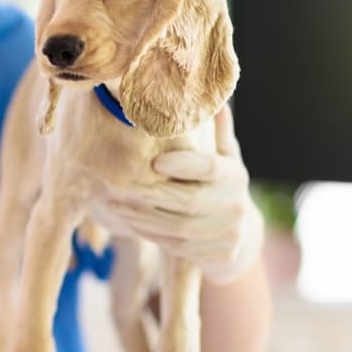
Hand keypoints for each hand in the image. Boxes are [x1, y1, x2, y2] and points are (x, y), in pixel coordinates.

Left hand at [107, 107, 263, 282]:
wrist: (238, 239)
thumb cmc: (218, 186)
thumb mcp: (221, 156)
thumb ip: (213, 129)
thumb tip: (207, 95)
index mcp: (235, 176)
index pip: (211, 168)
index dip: (184, 164)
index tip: (154, 162)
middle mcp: (236, 205)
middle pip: (190, 200)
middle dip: (152, 194)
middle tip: (119, 186)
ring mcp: (228, 233)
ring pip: (177, 227)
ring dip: (142, 217)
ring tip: (113, 205)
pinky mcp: (216, 257)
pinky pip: (174, 246)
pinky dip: (148, 233)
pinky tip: (127, 222)